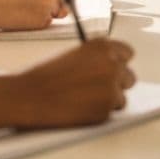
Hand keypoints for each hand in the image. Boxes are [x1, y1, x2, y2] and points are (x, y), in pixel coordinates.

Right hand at [9, 39, 135, 126]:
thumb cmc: (46, 77)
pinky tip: (82, 108)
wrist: (31, 96)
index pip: (127, 53)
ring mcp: (111, 86)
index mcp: (102, 46)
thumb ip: (96, 58)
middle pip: (129, 76)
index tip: (115, 69)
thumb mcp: (75, 55)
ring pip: (122, 96)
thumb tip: (110, 67)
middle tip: (98, 89)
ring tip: (85, 100)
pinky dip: (100, 112)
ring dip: (108, 99)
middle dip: (117, 83)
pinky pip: (112, 112)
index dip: (119, 63)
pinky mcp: (107, 107)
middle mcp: (111, 63)